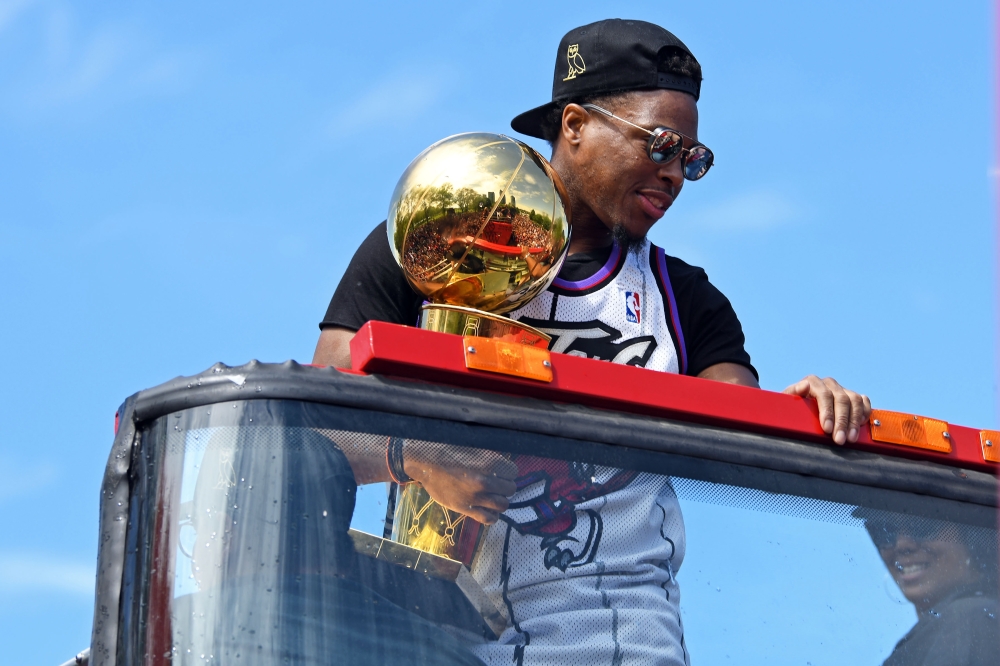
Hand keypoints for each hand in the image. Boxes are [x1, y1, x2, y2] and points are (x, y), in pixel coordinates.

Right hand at [403, 440, 517, 524]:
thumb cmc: (448, 450)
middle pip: (510, 489)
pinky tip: (488, 510)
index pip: (513, 472)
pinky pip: (488, 518)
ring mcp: (476, 497)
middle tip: (497, 485)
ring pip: (502, 505)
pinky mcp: (465, 508)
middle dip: (505, 487)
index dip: (507, 472)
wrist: (426, 462)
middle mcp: (486, 481)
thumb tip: (502, 465)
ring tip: (493, 497)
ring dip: (500, 501)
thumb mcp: (474, 447)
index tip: (501, 472)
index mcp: (490, 462)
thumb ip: (490, 457)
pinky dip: (492, 516)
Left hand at [783, 375, 871, 444]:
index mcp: (813, 382)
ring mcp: (842, 389)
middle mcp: (829, 384)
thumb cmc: (791, 407)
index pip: (824, 395)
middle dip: (841, 422)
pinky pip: (864, 402)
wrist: (799, 409)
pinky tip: (860, 425)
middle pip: (841, 399)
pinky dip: (864, 413)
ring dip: (854, 421)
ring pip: (855, 401)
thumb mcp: (786, 401)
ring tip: (851, 438)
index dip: (827, 412)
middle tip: (839, 440)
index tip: (827, 429)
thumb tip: (805, 385)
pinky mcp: (853, 397)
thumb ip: (793, 393)